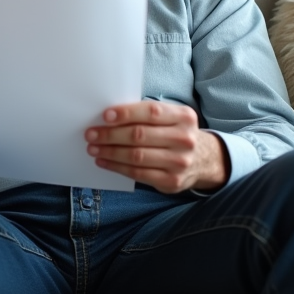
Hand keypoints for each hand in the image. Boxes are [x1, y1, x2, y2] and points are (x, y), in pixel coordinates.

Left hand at [84, 100, 228, 192]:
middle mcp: (184, 139)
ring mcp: (179, 162)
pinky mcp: (171, 181)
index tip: (105, 116)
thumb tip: (109, 116)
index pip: (151, 112)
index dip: (126, 114)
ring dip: (110, 152)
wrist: (203, 160)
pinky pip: (138, 173)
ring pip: (136, 156)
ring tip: (93, 148)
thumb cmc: (175, 133)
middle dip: (110, 135)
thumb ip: (147, 114)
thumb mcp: (171, 117)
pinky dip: (116, 167)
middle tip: (90, 134)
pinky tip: (104, 161)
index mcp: (184, 117)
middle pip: (140, 135)